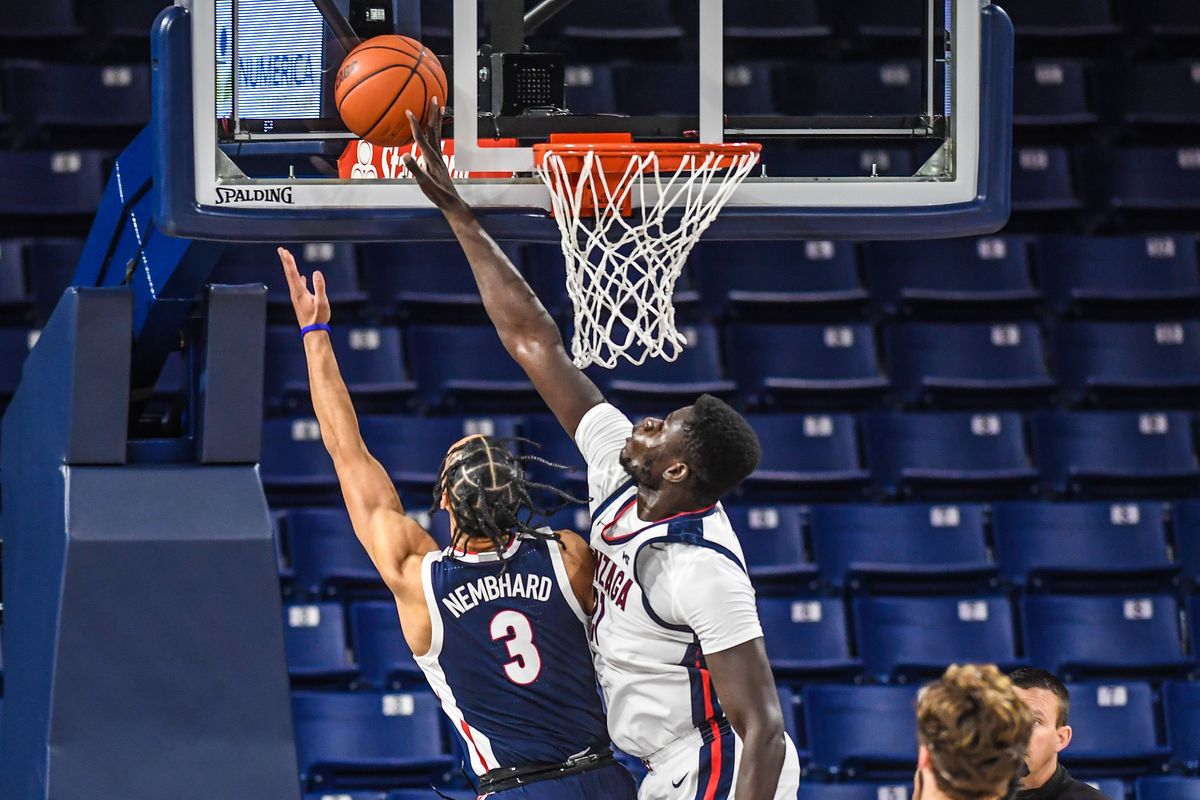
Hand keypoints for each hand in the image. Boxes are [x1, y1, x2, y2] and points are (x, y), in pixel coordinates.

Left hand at [279, 246, 329, 327]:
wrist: (313, 331)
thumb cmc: (318, 318)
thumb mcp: (322, 302)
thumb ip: (320, 287)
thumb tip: (316, 272)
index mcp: (299, 292)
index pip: (292, 273)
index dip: (289, 262)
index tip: (285, 251)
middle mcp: (295, 293)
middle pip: (289, 274)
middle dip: (286, 261)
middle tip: (281, 250)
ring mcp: (297, 296)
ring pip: (292, 278)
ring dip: (290, 267)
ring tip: (289, 259)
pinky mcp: (301, 300)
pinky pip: (298, 285)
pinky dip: (298, 277)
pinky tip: (302, 276)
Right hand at [403, 98, 470, 218]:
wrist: (450, 201)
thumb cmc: (437, 194)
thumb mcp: (424, 183)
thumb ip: (415, 169)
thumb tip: (405, 155)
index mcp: (431, 158)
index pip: (421, 138)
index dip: (414, 124)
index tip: (409, 111)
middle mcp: (436, 154)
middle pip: (433, 130)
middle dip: (432, 113)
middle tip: (434, 97)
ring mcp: (439, 156)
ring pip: (437, 133)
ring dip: (437, 119)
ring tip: (438, 106)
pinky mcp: (439, 160)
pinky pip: (436, 140)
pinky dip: (435, 131)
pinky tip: (432, 129)